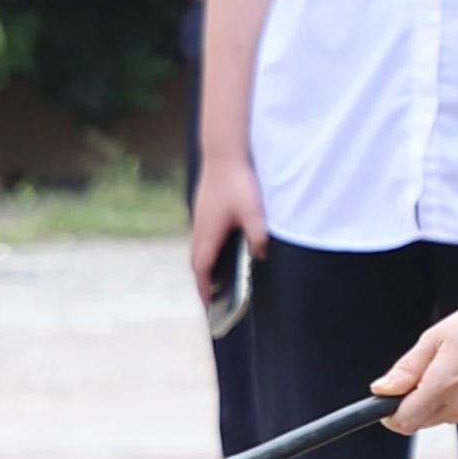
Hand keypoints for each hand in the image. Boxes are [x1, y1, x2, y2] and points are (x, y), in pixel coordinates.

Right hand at [184, 153, 265, 311]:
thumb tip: (261, 254)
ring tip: (215, 276)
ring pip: (197, 248)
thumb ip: (257, 235)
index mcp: (208, 233)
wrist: (223, 153)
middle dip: (203, 281)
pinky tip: (218, 247)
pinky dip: (205, 249)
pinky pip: (200, 236)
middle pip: (196, 262)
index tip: (208, 304)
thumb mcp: (253, 211)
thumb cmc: (237, 182)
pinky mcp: (202, 209)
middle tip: (211, 296)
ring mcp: (199, 218)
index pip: (202, 269)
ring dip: (203, 264)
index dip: (204, 288)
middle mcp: (199, 228)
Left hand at [373, 289, 457, 433]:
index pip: (404, 420)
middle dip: (414, 402)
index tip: (390, 398)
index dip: (391, 411)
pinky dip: (456, 401)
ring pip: (439, 418)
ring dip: (436, 400)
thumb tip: (382, 390)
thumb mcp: (435, 337)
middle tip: (429, 371)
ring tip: (454, 369)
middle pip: (419, 421)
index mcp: (445, 384)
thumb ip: (406, 369)